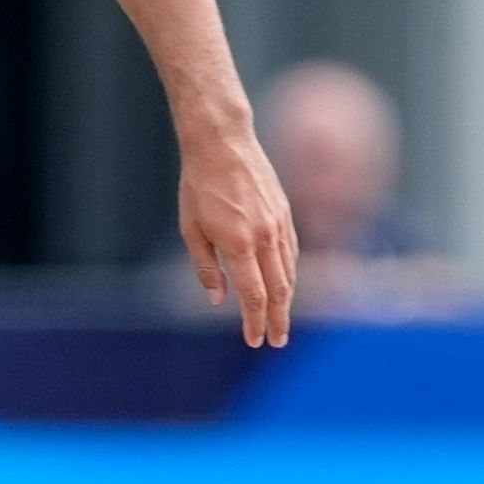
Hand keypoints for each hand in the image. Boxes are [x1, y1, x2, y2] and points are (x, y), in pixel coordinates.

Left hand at [179, 123, 296, 348]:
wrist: (223, 142)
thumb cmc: (199, 186)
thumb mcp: (191, 229)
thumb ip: (206, 268)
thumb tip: (219, 300)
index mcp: (239, 243)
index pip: (254, 295)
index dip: (255, 322)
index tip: (254, 341)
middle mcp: (264, 236)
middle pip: (278, 290)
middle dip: (278, 319)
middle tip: (277, 341)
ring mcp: (278, 224)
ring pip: (289, 272)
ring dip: (286, 300)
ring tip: (281, 319)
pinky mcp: (284, 213)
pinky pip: (291, 252)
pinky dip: (290, 274)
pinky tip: (285, 285)